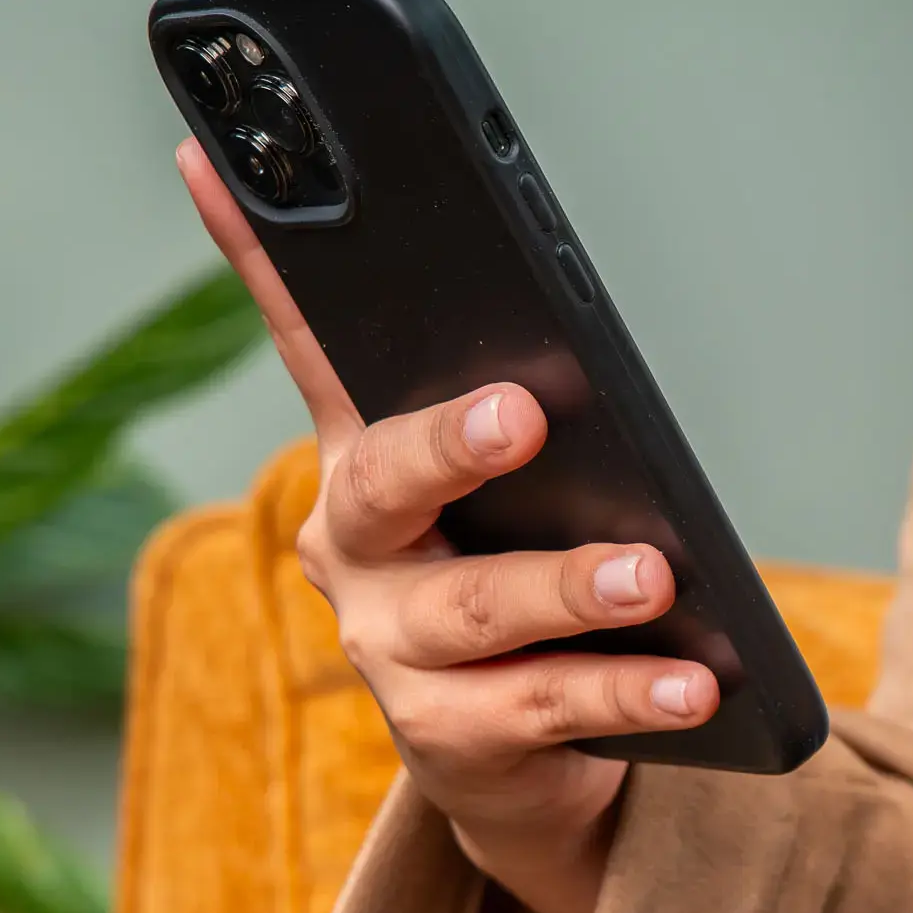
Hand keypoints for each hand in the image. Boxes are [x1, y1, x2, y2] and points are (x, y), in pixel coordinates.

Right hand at [177, 139, 716, 912]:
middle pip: (384, 480)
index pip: (306, 339)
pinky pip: (544, 705)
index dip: (254, 252)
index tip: (216, 156)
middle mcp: (357, 549)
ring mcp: (393, 649)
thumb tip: (565, 347)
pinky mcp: (449, 737)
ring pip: (481, 606)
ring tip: (652, 573)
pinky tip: (695, 680)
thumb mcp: (512, 488)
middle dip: (449, 443)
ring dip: (572, 586)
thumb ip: (518, 412)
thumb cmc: (521, 580)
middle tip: (521, 413)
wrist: (517, 757)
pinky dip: (627, 691)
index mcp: (363, 460)